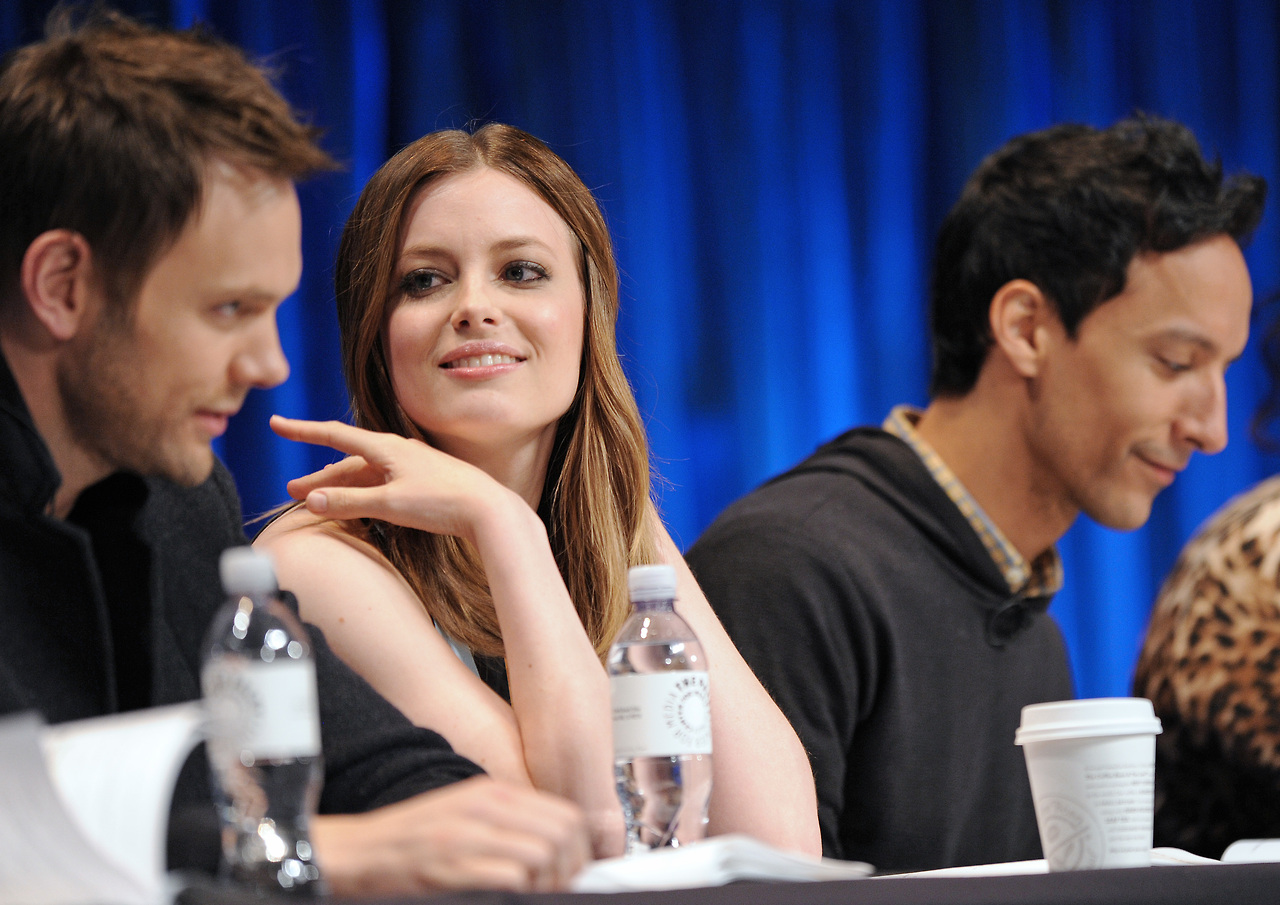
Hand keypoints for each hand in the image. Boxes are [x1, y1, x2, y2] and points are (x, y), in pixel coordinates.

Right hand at [270, 415, 517, 541]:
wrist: (489, 509)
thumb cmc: (442, 502)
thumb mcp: (390, 504)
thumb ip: (349, 502)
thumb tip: (310, 498)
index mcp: (387, 447)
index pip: (334, 434)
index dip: (302, 430)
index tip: (275, 423)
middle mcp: (398, 451)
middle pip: (348, 461)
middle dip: (318, 476)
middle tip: (291, 491)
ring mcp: (412, 466)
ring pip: (365, 474)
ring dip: (340, 487)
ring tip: (316, 501)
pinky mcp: (423, 482)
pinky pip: (382, 484)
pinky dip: (362, 493)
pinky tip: (358, 503)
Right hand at [310, 777, 590, 894]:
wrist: (360, 850)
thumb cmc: (412, 838)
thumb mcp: (467, 814)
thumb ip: (509, 822)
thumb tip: (556, 847)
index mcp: (493, 792)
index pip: (566, 814)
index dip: (579, 849)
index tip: (573, 871)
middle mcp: (485, 806)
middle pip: (564, 833)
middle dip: (571, 869)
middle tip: (557, 888)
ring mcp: (469, 834)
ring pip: (544, 854)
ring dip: (548, 883)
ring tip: (535, 895)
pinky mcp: (453, 864)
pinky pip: (512, 877)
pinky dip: (522, 893)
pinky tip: (511, 898)